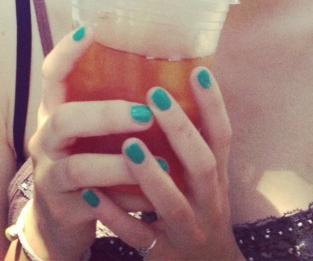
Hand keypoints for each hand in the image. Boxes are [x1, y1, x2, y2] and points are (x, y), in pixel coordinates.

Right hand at [24, 28, 156, 259]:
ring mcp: (50, 176)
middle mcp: (46, 139)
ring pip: (78, 167)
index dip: (66, 52)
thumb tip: (160, 69)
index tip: (90, 31)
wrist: (58, 222)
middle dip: (106, 114)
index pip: (52, 74)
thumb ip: (109, 102)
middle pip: (63, 119)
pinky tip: (150, 197)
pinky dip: (124, 198)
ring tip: (159, 160)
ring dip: (120, 163)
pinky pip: (94, 204)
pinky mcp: (62, 209)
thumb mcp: (88, 130)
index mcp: (54, 111)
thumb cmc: (86, 160)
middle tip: (146, 112)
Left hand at [82, 70, 243, 259]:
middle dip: (180, 131)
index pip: (221, 135)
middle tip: (155, 95)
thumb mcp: (200, 174)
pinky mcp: (162, 253)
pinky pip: (137, 237)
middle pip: (202, 165)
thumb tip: (166, 79)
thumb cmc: (196, 205)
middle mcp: (208, 201)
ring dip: (151, 175)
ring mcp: (187, 229)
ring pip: (172, 204)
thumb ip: (186, 138)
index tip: (198, 70)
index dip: (213, 105)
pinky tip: (92, 195)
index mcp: (216, 175)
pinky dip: (115, 217)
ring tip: (128, 145)